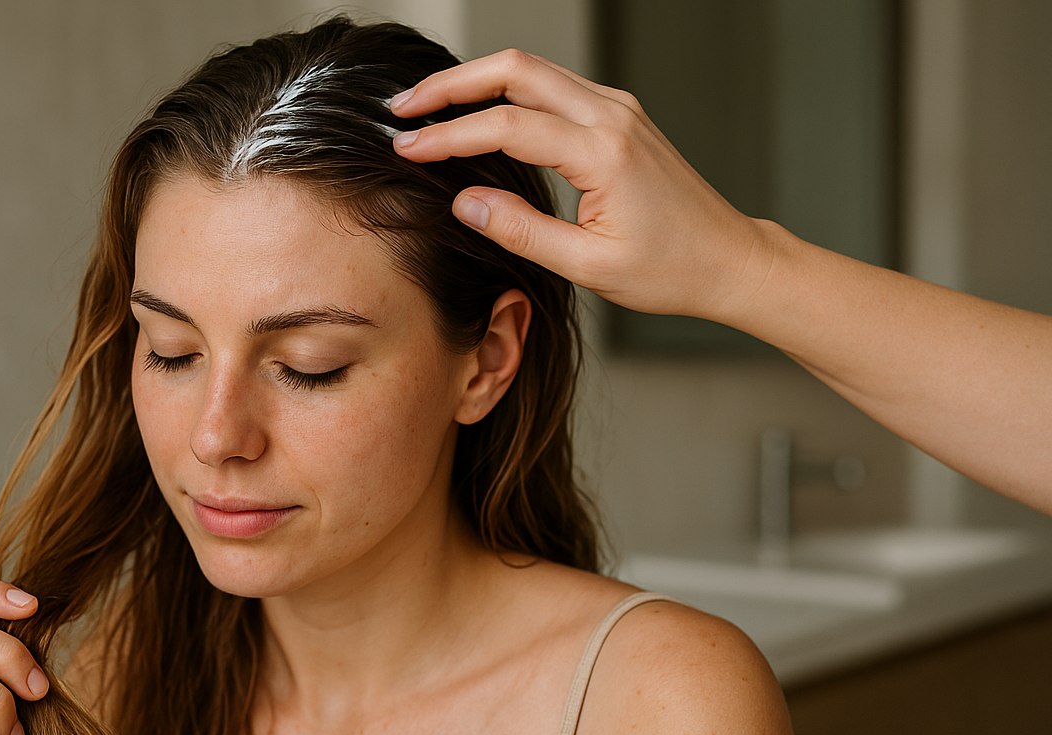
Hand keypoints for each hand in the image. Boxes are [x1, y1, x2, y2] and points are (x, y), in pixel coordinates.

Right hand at [390, 48, 775, 325]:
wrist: (727, 258)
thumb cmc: (669, 269)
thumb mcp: (588, 265)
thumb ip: (522, 231)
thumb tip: (465, 203)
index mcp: (604, 153)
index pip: (508, 126)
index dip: (449, 135)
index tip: (407, 148)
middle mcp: (612, 115)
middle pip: (515, 70)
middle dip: (451, 84)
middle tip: (403, 108)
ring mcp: (617, 108)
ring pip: (532, 70)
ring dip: (475, 81)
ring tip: (427, 107)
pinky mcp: (618, 114)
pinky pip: (552, 86)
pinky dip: (506, 91)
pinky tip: (477, 112)